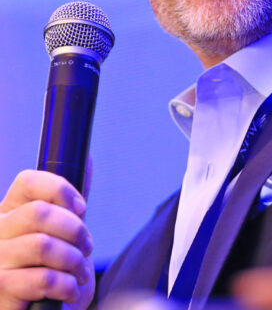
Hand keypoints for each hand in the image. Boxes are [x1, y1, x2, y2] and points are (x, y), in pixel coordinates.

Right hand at [0, 170, 94, 309]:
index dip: (60, 189)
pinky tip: (71, 289)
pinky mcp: (0, 290)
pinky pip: (41, 279)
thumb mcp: (64, 232)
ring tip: (80, 271)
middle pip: (39, 212)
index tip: (82, 208)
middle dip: (75, 229)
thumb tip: (86, 159)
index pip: (27, 181)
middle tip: (86, 246)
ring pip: (42, 245)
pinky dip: (67, 284)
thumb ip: (71, 202)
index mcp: (10, 211)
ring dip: (73, 260)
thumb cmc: (52, 270)